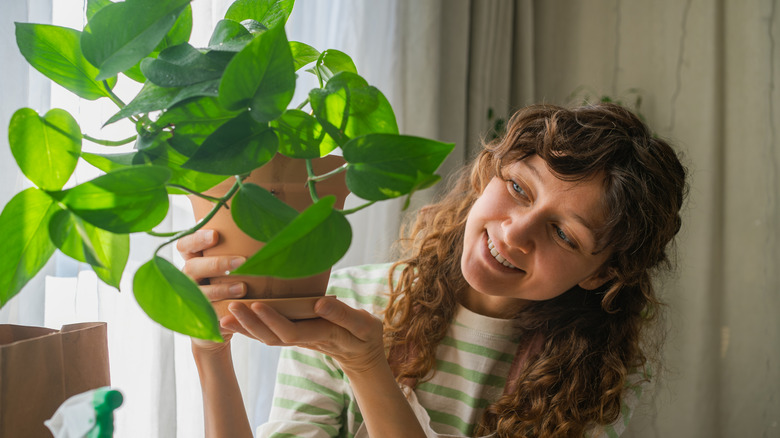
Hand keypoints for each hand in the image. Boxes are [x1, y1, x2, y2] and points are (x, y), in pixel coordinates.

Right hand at [176, 229, 246, 351]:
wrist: (221, 321)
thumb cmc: (228, 283)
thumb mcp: (228, 265)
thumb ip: (234, 248)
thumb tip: (261, 224)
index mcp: (193, 260)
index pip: (185, 245)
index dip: (197, 239)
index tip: (215, 235)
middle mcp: (187, 278)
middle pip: (192, 267)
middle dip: (217, 264)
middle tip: (241, 261)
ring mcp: (191, 298)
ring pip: (200, 292)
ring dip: (221, 289)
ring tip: (243, 288)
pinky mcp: (199, 318)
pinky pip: (207, 314)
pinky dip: (223, 311)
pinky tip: (237, 308)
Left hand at [226, 298, 386, 375]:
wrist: (362, 354)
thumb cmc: (364, 335)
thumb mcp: (363, 325)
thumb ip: (342, 314)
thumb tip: (319, 302)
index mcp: (321, 334)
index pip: (291, 331)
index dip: (272, 320)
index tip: (256, 305)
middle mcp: (305, 339)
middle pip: (272, 337)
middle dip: (250, 323)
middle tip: (231, 307)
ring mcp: (298, 339)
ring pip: (267, 338)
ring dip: (246, 328)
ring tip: (224, 315)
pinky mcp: (294, 336)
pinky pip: (269, 335)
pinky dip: (251, 328)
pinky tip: (236, 320)